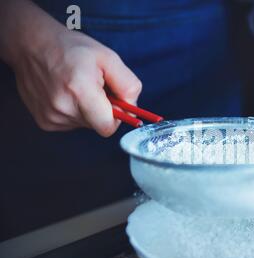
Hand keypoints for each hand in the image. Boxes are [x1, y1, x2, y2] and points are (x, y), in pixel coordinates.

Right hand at [11, 25, 141, 136]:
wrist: (31, 45)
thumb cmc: (72, 49)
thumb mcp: (109, 58)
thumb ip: (128, 85)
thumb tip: (133, 109)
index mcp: (80, 91)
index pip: (107, 127)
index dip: (117, 117)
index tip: (116, 103)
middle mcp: (62, 108)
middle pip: (98, 125)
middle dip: (103, 110)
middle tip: (95, 88)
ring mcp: (51, 117)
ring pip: (85, 124)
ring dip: (88, 110)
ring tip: (77, 87)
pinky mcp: (44, 121)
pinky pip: (71, 123)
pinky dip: (74, 111)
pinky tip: (66, 93)